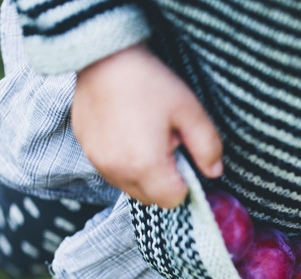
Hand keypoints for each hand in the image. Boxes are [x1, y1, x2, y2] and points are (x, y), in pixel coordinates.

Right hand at [71, 43, 222, 207]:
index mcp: (145, 166)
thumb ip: (208, 147)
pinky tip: (128, 133)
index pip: (172, 199)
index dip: (184, 182)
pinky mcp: (86, 150)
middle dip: (164, 180)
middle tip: (166, 143)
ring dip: (143, 173)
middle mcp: (117, 171)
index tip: (184, 157)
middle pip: (151, 198)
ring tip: (146, 136)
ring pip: (130, 186)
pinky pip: (112, 171)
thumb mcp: (190, 112)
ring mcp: (98, 162)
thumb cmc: (149, 82)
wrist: (105, 57)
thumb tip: (214, 171)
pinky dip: (124, 163)